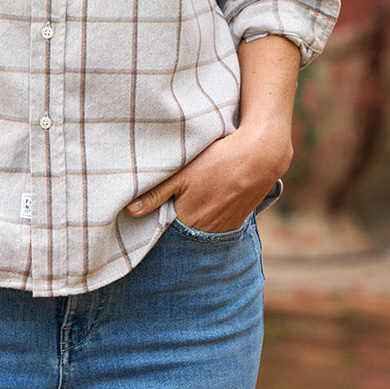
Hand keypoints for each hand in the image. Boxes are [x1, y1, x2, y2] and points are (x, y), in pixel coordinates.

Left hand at [125, 124, 291, 232]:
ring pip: (201, 228)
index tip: (148, 212)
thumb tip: (129, 212)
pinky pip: (219, 223)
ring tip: (192, 197)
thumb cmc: (217, 161)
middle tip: (170, 202)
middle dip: (174, 220)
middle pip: (183, 231)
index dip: (157, 220)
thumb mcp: (182, 174)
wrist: (260, 156)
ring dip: (194, 218)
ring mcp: (226, 227)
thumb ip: (155, 195)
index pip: (165, 229)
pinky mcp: (239, 220)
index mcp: (189, 221)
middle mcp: (208, 231)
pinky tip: (211, 198)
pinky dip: (211, 214)